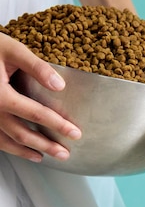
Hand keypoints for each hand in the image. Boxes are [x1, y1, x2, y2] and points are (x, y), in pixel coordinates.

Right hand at [0, 33, 81, 161]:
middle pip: (22, 134)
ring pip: (7, 141)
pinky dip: (12, 148)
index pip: (36, 114)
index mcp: (0, 95)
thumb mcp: (12, 50)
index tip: (75, 133)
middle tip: (64, 154)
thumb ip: (36, 67)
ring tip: (46, 157)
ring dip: (28, 151)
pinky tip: (25, 152)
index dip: (57, 125)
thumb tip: (59, 85)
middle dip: (45, 145)